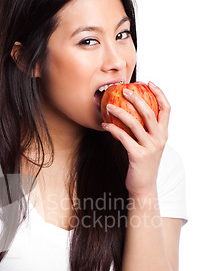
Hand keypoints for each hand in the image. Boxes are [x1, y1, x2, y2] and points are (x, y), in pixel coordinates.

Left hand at [101, 81, 168, 196]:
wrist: (144, 187)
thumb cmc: (142, 164)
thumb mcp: (148, 146)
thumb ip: (145, 131)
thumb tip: (130, 113)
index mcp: (163, 134)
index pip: (166, 109)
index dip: (159, 93)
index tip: (148, 83)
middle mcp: (159, 139)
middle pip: (150, 112)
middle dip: (137, 98)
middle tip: (124, 90)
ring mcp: (150, 147)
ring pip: (135, 123)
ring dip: (120, 112)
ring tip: (108, 107)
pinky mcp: (138, 155)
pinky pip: (124, 137)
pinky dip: (113, 129)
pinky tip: (104, 126)